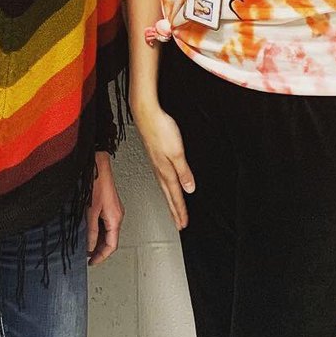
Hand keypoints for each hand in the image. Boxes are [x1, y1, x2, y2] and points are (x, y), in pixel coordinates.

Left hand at [87, 152, 123, 264]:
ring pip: (107, 231)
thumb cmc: (96, 182)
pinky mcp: (107, 203)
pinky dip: (96, 229)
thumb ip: (91, 230)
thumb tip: (90, 246)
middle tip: (88, 257)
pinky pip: (104, 222)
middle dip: (99, 249)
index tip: (92, 262)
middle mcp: (117, 214)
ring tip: (85, 245)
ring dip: (97, 239)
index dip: (101, 256)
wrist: (96, 164)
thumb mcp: (90, 211)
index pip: (112, 245)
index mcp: (116, 218)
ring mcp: (112, 209)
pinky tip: (87, 230)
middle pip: (110, 239)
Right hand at [134, 101, 194, 230]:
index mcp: (165, 171)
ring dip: (170, 201)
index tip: (184, 223)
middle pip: (168, 195)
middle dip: (174, 210)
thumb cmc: (160, 129)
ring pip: (165, 188)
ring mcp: (156, 163)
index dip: (180, 210)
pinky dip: (166, 187)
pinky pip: (161, 177)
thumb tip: (189, 188)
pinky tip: (167, 185)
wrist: (146, 113)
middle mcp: (159, 169)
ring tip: (174, 210)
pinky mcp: (155, 155)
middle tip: (179, 223)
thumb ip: (183, 172)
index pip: (175, 195)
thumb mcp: (177, 152)